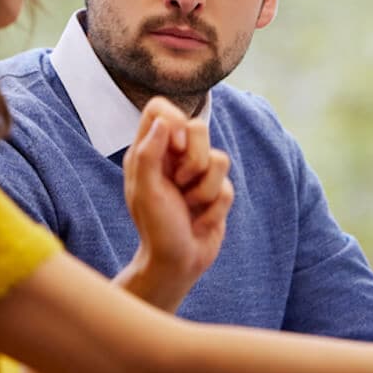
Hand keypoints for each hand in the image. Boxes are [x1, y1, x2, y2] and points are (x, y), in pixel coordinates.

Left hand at [117, 96, 234, 311]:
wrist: (176, 264)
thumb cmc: (155, 228)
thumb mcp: (144, 191)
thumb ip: (149, 153)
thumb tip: (165, 121)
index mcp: (149, 151)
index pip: (160, 108)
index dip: (174, 119)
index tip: (175, 146)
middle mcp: (173, 157)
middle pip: (198, 126)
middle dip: (195, 159)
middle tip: (180, 183)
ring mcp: (197, 174)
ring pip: (219, 158)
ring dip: (205, 189)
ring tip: (189, 206)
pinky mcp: (216, 191)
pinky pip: (228, 187)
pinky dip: (214, 208)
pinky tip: (200, 220)